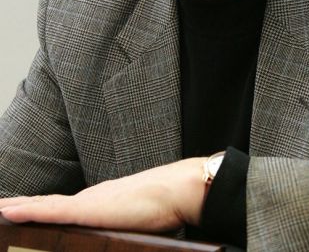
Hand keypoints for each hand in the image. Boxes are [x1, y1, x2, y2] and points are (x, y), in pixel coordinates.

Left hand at [0, 157, 205, 231]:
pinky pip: (50, 210)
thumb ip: (122, 228)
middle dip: (20, 206)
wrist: (174, 190)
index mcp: (98, 202)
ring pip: (42, 205)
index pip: (60, 206)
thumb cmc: (162, 208)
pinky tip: (8, 211)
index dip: (38, 208)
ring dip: (17, 207)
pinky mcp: (88, 208)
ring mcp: (86, 202)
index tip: (19, 210)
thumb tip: (122, 237)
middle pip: (46, 203)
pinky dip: (27, 210)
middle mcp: (87, 199)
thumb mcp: (136, 222)